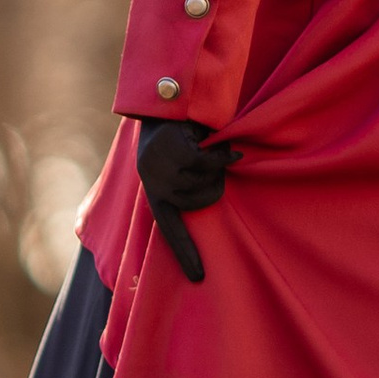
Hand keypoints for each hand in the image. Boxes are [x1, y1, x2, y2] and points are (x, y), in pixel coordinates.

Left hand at [136, 118, 235, 282]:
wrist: (164, 99)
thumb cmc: (176, 134)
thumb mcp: (176, 164)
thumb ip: (186, 186)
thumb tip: (209, 199)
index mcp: (154, 192)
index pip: (169, 231)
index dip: (185, 253)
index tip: (198, 278)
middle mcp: (154, 184)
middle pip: (201, 203)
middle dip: (214, 183)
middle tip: (210, 162)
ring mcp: (163, 169)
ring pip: (208, 181)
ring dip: (215, 164)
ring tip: (206, 148)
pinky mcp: (175, 153)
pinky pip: (211, 164)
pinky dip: (222, 155)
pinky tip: (224, 146)